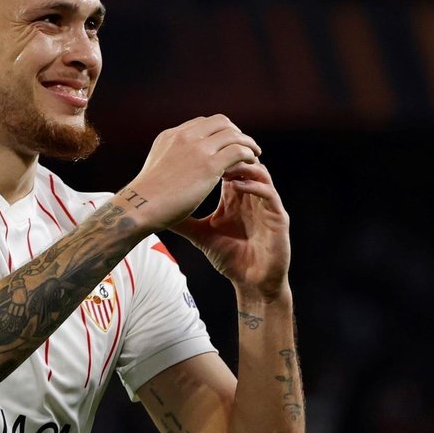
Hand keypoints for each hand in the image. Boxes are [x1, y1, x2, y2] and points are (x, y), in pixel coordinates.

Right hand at [121, 115, 260, 231]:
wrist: (140, 206)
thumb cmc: (146, 198)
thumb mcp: (156, 169)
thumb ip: (169, 162)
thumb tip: (174, 172)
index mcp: (170, 136)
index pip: (202, 124)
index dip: (219, 132)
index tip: (226, 145)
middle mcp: (184, 136)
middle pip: (221, 122)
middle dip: (236, 133)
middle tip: (245, 147)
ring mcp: (197, 148)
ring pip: (233, 134)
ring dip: (247, 143)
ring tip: (255, 155)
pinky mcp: (209, 164)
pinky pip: (238, 150)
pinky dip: (248, 155)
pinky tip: (251, 164)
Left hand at [172, 160, 290, 298]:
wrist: (251, 281)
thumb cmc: (229, 257)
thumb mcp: (200, 235)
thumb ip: (183, 221)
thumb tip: (155, 213)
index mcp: (236, 196)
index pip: (228, 166)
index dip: (215, 157)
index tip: (195, 153)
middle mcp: (253, 196)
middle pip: (245, 163)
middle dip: (230, 155)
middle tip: (210, 151)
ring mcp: (267, 205)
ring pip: (260, 173)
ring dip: (242, 166)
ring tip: (222, 166)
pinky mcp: (278, 217)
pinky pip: (269, 194)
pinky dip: (252, 186)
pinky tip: (234, 186)